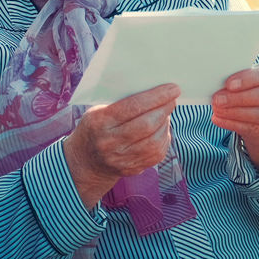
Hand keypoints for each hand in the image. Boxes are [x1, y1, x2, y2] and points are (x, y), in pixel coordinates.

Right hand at [63, 83, 180, 208]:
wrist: (85, 161)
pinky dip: (163, 138)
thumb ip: (120, 102)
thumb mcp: (97, 110)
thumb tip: (152, 89)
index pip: (133, 106)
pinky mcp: (132, 169)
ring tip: (166, 112)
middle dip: (164, 109)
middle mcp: (110, 143)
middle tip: (172, 98)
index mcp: (100, 122)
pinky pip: (156, 154)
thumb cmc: (95, 127)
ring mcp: (121, 159)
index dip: (156, 97)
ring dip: (165, 124)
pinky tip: (162, 129)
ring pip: (154, 141)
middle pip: (146, 125)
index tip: (172, 89)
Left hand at [211, 58, 258, 171]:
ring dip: (236, 113)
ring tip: (217, 110)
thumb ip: (245, 73)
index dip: (249, 79)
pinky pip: (257, 128)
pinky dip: (235, 124)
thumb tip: (220, 79)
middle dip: (239, 98)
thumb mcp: (258, 71)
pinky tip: (220, 120)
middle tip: (218, 99)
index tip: (229, 84)